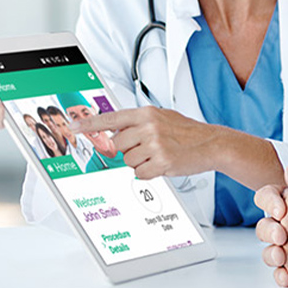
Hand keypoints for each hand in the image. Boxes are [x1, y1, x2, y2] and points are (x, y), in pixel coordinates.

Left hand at [70, 106, 219, 178]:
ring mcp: (155, 145)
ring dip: (141, 162)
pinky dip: (149, 172)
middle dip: (128, 150)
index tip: (74, 127)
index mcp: (147, 113)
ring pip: (128, 161)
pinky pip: (140, 173)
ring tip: (160, 155)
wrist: (213, 143)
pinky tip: (163, 164)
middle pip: (117, 144)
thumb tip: (117, 130)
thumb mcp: (164, 117)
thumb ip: (140, 122)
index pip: (112, 118)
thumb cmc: (189, 132)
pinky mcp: (161, 162)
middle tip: (145, 148)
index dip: (90, 124)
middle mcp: (149, 127)